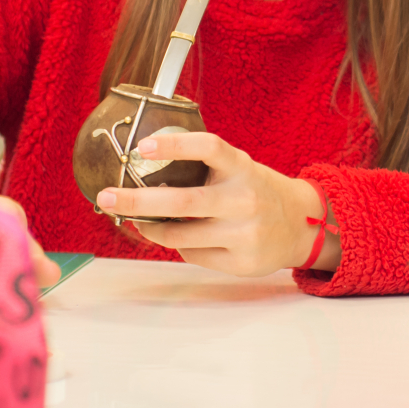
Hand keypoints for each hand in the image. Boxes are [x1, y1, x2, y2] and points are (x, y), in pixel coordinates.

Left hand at [96, 131, 337, 276]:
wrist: (301, 226)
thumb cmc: (257, 191)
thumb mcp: (238, 169)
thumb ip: (203, 168)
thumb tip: (144, 171)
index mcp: (242, 168)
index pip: (209, 148)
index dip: (175, 145)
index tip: (143, 146)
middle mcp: (244, 199)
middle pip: (182, 201)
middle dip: (137, 200)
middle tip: (107, 197)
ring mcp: (244, 233)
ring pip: (180, 236)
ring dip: (151, 229)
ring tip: (138, 221)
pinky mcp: (241, 261)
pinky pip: (193, 255)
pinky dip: (179, 246)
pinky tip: (183, 237)